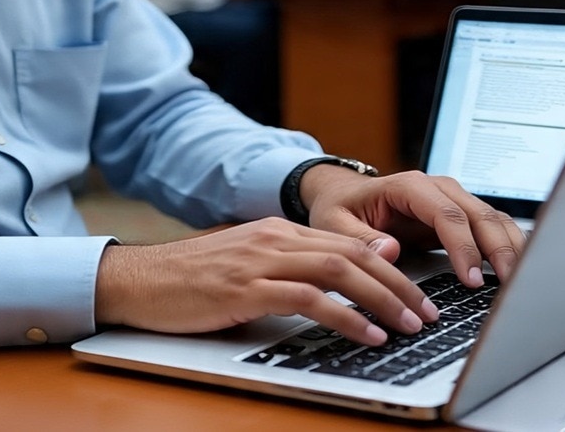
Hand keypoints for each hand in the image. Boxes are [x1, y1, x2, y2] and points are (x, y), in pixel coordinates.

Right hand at [95, 218, 440, 346]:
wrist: (137, 281)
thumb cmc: (188, 280)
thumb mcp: (246, 265)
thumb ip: (289, 265)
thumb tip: (340, 275)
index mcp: (275, 230)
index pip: (346, 242)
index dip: (389, 267)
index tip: (416, 292)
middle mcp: (273, 238)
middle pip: (352, 253)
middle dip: (398, 283)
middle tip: (427, 312)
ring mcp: (259, 261)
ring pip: (339, 271)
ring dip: (382, 299)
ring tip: (409, 325)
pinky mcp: (245, 289)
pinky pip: (309, 300)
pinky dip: (345, 317)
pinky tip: (366, 334)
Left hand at [299, 165, 525, 288]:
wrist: (344, 195)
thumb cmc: (339, 207)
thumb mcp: (334, 223)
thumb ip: (359, 238)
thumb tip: (391, 251)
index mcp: (408, 187)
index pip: (446, 214)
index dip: (463, 247)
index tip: (470, 280)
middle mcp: (437, 189)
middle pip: (479, 215)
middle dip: (499, 250)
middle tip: (510, 286)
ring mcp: (453, 200)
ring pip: (494, 219)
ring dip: (511, 248)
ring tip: (521, 282)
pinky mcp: (461, 216)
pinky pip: (493, 228)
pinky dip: (508, 247)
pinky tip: (517, 270)